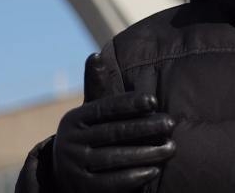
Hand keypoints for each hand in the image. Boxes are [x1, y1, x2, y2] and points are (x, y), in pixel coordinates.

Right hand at [52, 54, 175, 192]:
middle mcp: (70, 142)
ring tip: (171, 148)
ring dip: (146, 154)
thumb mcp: (88, 114)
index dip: (128, 104)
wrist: (64, 176)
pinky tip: (154, 170)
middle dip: (145, 127)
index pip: (104, 109)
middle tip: (171, 123)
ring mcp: (74, 167)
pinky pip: (111, 183)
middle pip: (113, 133)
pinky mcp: (83, 189)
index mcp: (74, 120)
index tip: (153, 100)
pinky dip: (133, 177)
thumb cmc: (88, 137)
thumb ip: (96, 87)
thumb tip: (95, 55)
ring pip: (114, 158)